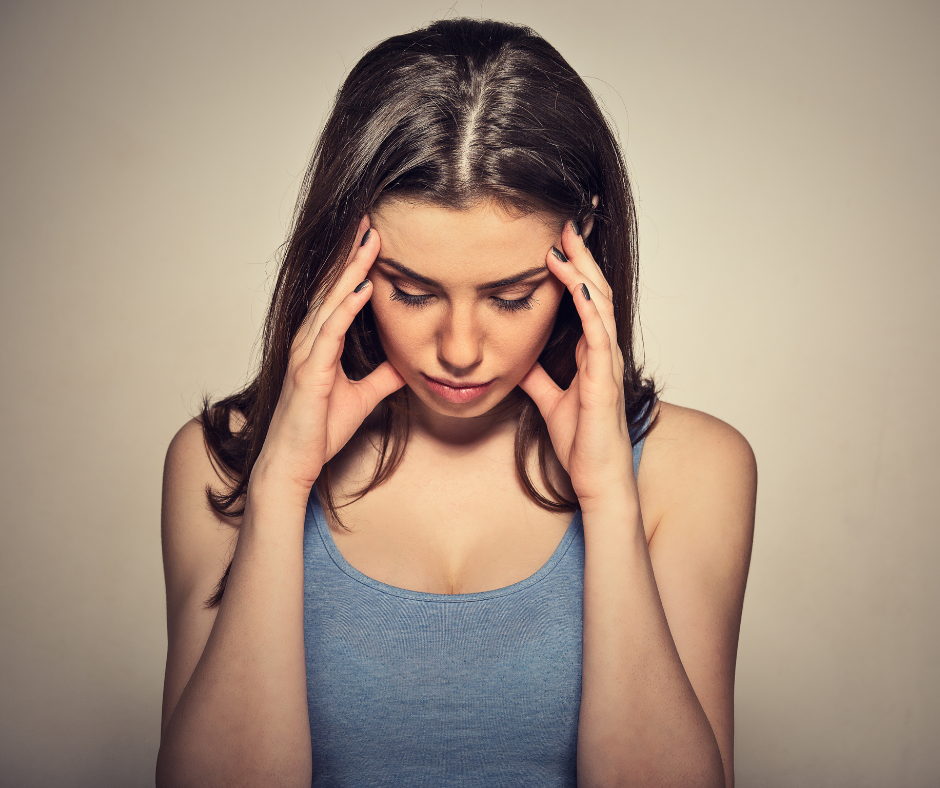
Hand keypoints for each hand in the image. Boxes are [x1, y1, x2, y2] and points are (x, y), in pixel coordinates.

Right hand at [252, 217, 405, 495]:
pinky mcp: (308, 372)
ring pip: (330, 302)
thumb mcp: (363, 396)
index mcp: (320, 344)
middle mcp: (309, 341)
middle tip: (371, 222)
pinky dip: (346, 308)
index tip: (375, 239)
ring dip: (350, 271)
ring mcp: (306, 354)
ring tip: (370, 241)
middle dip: (352, 255)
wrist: (294, 463)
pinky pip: (329, 332)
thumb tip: (407, 363)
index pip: (340, 296)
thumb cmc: (319, 430)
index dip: (356, 267)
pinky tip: (362, 289)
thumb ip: (382, 376)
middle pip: (332, 288)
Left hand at [518, 221, 634, 510]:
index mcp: (592, 352)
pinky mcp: (604, 381)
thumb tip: (518, 360)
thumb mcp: (550, 399)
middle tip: (565, 222)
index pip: (584, 299)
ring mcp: (607, 364)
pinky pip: (598, 337)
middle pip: (594, 291)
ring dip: (582, 272)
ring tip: (565, 242)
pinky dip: (587, 309)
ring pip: (598, 305)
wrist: (595, 478)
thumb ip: (538, 376)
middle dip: (580, 255)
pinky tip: (575, 286)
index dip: (573, 268)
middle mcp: (604, 351)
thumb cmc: (581, 442)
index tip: (556, 239)